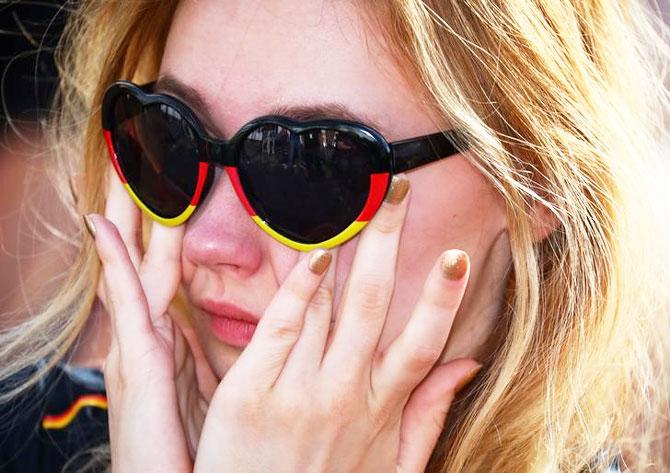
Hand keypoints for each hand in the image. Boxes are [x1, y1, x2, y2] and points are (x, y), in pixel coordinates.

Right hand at [88, 168, 215, 471]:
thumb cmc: (195, 446)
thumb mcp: (204, 388)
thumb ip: (204, 350)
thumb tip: (212, 321)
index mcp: (165, 336)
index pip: (163, 266)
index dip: (163, 224)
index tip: (169, 180)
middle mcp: (146, 333)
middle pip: (143, 255)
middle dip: (139, 206)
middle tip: (137, 153)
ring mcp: (135, 344)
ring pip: (133, 264)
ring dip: (128, 216)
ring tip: (124, 166)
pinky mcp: (134, 363)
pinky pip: (125, 301)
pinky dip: (113, 260)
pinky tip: (101, 225)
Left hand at [194, 175, 480, 472]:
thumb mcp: (393, 470)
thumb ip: (428, 418)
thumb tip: (466, 368)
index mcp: (380, 410)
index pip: (422, 342)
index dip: (443, 297)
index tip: (456, 255)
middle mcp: (345, 393)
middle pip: (375, 303)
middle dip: (390, 240)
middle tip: (398, 189)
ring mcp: (298, 390)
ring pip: (329, 305)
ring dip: (346, 247)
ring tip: (360, 201)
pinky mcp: (250, 392)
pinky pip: (280, 327)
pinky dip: (298, 288)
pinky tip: (310, 253)